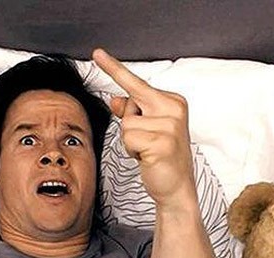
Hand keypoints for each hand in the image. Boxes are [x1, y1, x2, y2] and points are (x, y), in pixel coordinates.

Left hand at [92, 48, 196, 211]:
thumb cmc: (162, 158)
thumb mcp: (146, 130)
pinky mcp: (161, 143)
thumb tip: (115, 100)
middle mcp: (174, 109)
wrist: (177, 188)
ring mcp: (169, 126)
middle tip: (147, 142)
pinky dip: (133, 152)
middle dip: (131, 123)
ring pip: (126, 125)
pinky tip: (149, 158)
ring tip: (149, 151)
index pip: (137, 83)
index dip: (114, 69)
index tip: (97, 54)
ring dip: (131, 142)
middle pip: (130, 105)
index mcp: (173, 102)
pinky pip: (129, 140)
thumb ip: (131, 111)